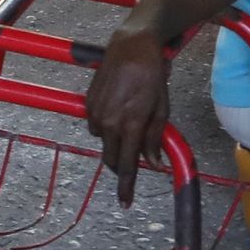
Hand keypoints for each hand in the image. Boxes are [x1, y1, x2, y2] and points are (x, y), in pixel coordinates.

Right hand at [83, 32, 168, 204]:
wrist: (131, 47)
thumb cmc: (152, 76)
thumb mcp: (162, 108)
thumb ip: (155, 138)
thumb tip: (154, 164)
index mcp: (129, 125)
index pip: (127, 165)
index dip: (127, 186)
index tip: (125, 202)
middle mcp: (108, 122)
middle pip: (111, 158)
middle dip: (122, 164)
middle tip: (135, 160)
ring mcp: (95, 113)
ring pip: (103, 141)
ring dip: (115, 141)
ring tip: (130, 121)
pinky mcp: (88, 103)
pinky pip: (96, 125)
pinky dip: (107, 125)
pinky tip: (119, 109)